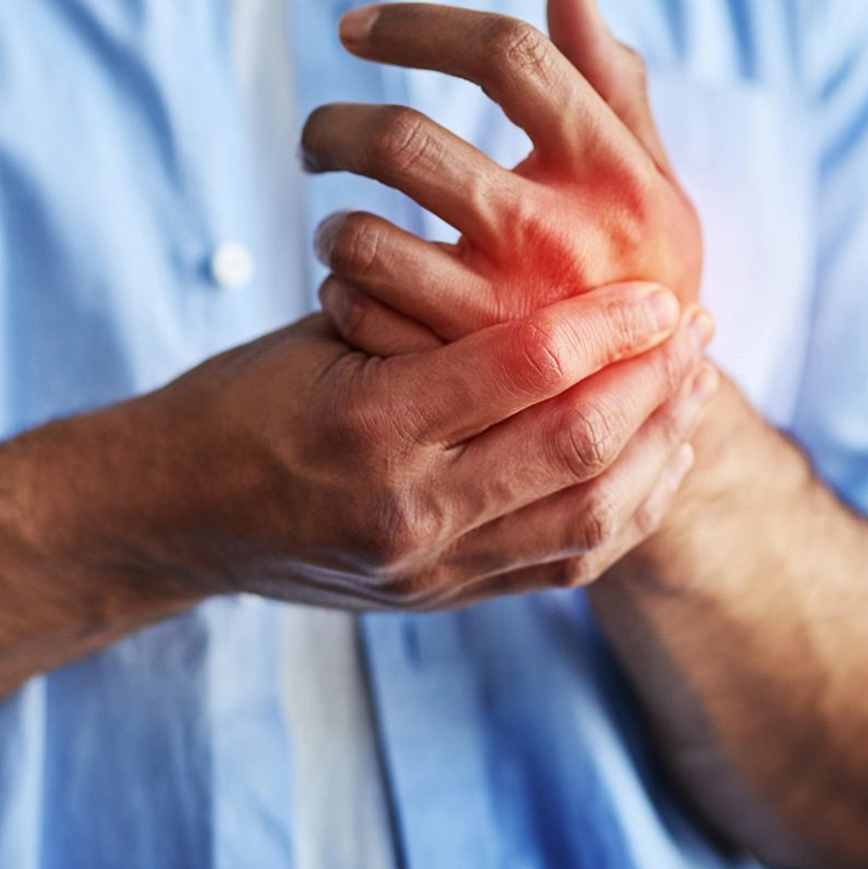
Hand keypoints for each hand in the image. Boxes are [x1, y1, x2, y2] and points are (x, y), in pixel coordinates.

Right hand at [106, 280, 712, 609]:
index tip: (659, 286)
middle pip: (577, 448)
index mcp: (367, 427)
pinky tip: (657, 459)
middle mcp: (406, 511)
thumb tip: (548, 269)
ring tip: (694, 384)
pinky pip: (565, 563)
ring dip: (659, 445)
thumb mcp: (320, 333)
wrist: (169, 516)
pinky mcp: (441, 598)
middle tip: (698, 324)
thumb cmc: (237, 400)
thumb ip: (427, 314)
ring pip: (589, 517)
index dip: (608, 324)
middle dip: (655, 381)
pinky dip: (627, 509)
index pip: (525, 369)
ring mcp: (428, 569)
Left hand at [301, 0, 702, 355]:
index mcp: (611, 169)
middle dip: (335, 127)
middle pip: (405, 141)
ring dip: (329, 222)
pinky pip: (357, 312)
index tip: (355, 29)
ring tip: (336, 225)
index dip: (420, 25)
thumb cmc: (638, 266)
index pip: (509, 55)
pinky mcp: (458, 375)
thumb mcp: (649, 178)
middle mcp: (559, 235)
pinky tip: (352, 287)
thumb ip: (612, 86)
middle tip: (316, 139)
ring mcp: (503, 311)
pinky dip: (340, 291)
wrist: (654, 406)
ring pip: (361, 238)